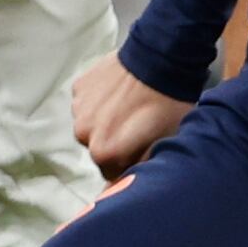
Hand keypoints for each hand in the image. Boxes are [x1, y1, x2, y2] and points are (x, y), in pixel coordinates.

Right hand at [72, 55, 193, 177]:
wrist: (163, 59)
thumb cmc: (168, 105)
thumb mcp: (164, 145)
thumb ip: (141, 168)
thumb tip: (124, 186)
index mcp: (104, 152)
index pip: (111, 172)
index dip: (128, 161)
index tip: (141, 147)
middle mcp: (84, 133)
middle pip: (98, 148)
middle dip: (114, 142)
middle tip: (136, 124)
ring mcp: (79, 108)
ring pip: (92, 125)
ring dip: (105, 120)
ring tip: (128, 106)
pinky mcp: (79, 87)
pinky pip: (88, 103)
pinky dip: (100, 101)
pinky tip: (120, 92)